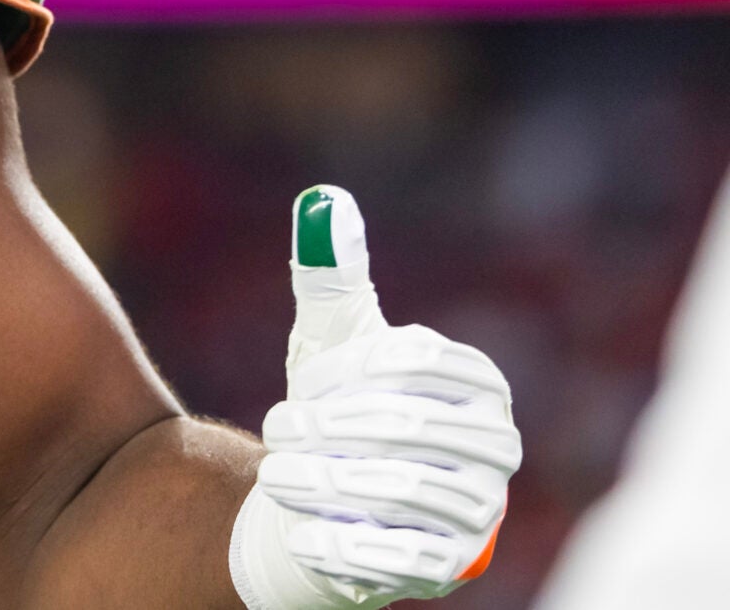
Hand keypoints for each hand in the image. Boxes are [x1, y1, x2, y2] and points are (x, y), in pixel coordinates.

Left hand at [228, 187, 521, 609]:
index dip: (358, 368)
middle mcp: (493, 448)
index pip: (424, 363)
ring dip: (327, 483)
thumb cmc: (340, 403)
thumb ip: (331, 273)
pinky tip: (299, 532)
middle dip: (333, 427)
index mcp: (477, 384)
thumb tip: (322, 200)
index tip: (308, 376)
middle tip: (275, 426)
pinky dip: (347, 546)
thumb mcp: (331, 337)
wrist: (327, 495)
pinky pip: (406, 558)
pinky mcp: (447, 567)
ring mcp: (477, 512)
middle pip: (413, 429)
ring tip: (273, 473)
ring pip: (404, 492)